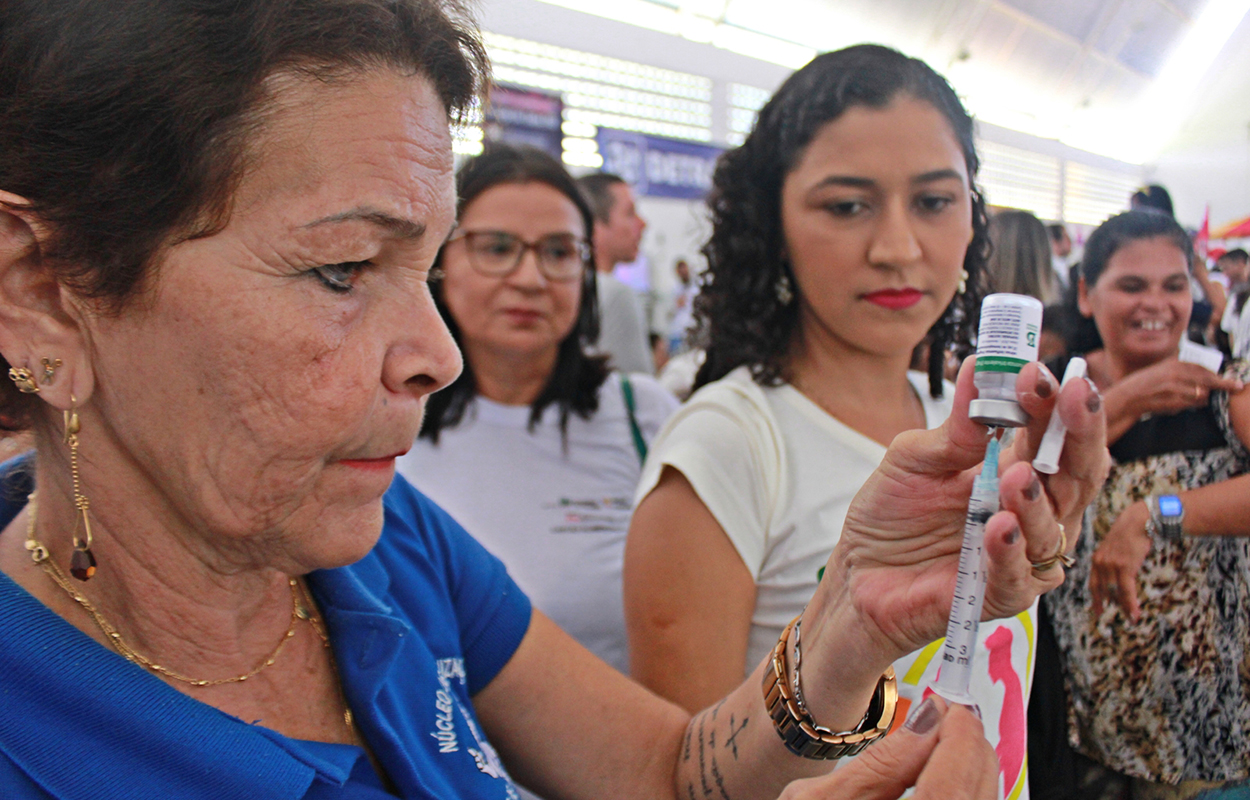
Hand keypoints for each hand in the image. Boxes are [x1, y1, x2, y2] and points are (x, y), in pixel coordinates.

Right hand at [777, 698, 997, 799]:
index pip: (955, 780)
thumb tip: (927, 719)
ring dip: (967, 776)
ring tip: (942, 748)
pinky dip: (958, 797)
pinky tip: (939, 783)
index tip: (949, 707)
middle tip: (949, 719)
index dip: (959, 736)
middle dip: (968, 750)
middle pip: (977, 796)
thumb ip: (878, 763)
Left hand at [818, 358, 1108, 665]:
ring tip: (1016, 476)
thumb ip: (955, 427)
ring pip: (1053, 527)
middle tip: (1071, 400)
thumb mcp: (914, 460)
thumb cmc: (894, 514)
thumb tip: (980, 367)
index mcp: (1018, 467)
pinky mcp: (1002, 595)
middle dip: (1076, 435)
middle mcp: (1034, 510)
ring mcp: (1023, 553)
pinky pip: (1018, 576)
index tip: (1037, 373)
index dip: (1056, 402)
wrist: (859, 572)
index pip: (1055, 433)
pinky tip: (1000, 527)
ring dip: (1037, 500)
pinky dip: (1011, 552)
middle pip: (1076, 474)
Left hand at [1089, 500, 1151, 620]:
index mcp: (1097, 560)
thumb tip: (1115, 575)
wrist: (1137, 522)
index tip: (1097, 610)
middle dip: (1106, 605)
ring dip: (1124, 607)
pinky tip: (1134, 613)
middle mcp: (1100, 564)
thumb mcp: (1113, 548)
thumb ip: (1110, 561)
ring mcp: (1111, 566)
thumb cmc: (1128, 535)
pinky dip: (1130, 603)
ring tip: (1129, 618)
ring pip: (1116, 593)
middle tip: (1110, 617)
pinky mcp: (1124, 567)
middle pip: (1103, 590)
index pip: (1093, 584)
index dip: (1096, 598)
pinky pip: (1126, 590)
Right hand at [1108, 359, 1243, 418]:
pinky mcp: (1171, 400)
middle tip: (1238, 386)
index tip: (1230, 379)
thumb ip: (1181, 372)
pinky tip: (1187, 403)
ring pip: (1200, 393)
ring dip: (1204, 397)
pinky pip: (1191, 403)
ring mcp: (1173, 387)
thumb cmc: (1143, 385)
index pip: (1201, 368)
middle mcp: (1174, 373)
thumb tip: (1204, 378)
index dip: (1217, 374)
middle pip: (1207, 379)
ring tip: (1197, 398)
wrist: (1127, 397)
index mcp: (1173, 364)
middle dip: (1224, 383)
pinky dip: (1193, 404)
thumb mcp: (1161, 371)